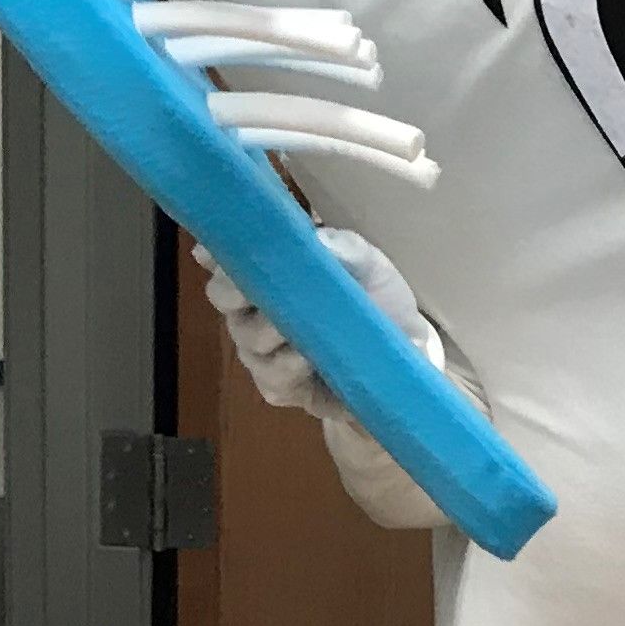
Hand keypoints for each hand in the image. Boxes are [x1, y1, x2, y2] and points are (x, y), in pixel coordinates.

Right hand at [193, 224, 441, 427]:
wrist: (405, 352)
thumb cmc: (376, 298)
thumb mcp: (369, 265)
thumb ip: (344, 247)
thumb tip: (318, 239)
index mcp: (267, 270)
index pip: (225, 256)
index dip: (219, 254)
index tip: (224, 253)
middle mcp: (253, 308)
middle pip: (221, 296)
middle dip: (237, 291)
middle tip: (263, 289)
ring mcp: (261, 349)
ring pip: (246, 339)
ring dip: (271, 331)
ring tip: (301, 327)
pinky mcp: (278, 386)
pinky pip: (270, 377)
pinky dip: (288, 368)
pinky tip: (307, 360)